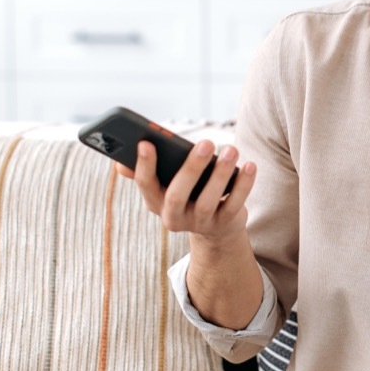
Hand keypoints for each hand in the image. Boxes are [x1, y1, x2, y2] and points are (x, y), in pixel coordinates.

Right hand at [115, 139, 256, 242]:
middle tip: (206, 142)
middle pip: (178, 194)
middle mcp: (173, 216)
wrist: (215, 228)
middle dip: (191, 167)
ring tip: (231, 150)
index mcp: (155, 201)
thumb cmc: (188, 193)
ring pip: (209, 200)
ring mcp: (199, 223)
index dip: (144, 165)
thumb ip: (147, 172)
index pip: (145, 184)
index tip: (146, 143)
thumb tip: (120, 163)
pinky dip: (243, 184)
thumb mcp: (167, 185)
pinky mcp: (224, 224)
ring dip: (221, 173)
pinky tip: (249, 165)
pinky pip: (235, 204)